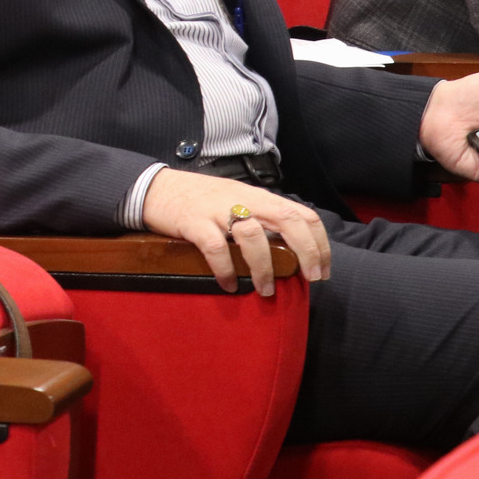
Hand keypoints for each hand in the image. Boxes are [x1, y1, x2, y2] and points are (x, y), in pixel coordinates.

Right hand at [141, 168, 330, 294]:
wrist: (155, 188)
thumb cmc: (198, 199)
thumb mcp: (235, 200)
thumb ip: (259, 217)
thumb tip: (289, 248)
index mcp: (257, 196)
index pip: (301, 213)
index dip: (319, 242)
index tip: (323, 269)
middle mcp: (243, 199)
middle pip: (287, 220)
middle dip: (307, 251)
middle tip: (311, 278)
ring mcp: (218, 210)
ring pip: (253, 235)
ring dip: (265, 267)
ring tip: (266, 290)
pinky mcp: (194, 222)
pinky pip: (216, 248)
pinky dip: (225, 270)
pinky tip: (228, 285)